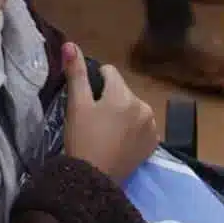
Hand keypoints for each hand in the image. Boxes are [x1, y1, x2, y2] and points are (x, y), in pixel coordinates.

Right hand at [62, 42, 157, 182]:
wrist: (94, 179)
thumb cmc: (82, 139)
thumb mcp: (76, 105)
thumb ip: (75, 73)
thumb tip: (70, 43)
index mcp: (124, 94)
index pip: (110, 72)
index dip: (95, 82)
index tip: (87, 100)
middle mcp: (144, 106)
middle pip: (123, 91)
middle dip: (110, 99)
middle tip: (95, 120)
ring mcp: (152, 126)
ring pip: (134, 109)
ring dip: (123, 114)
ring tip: (107, 132)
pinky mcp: (154, 144)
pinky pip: (143, 127)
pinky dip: (133, 130)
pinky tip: (119, 142)